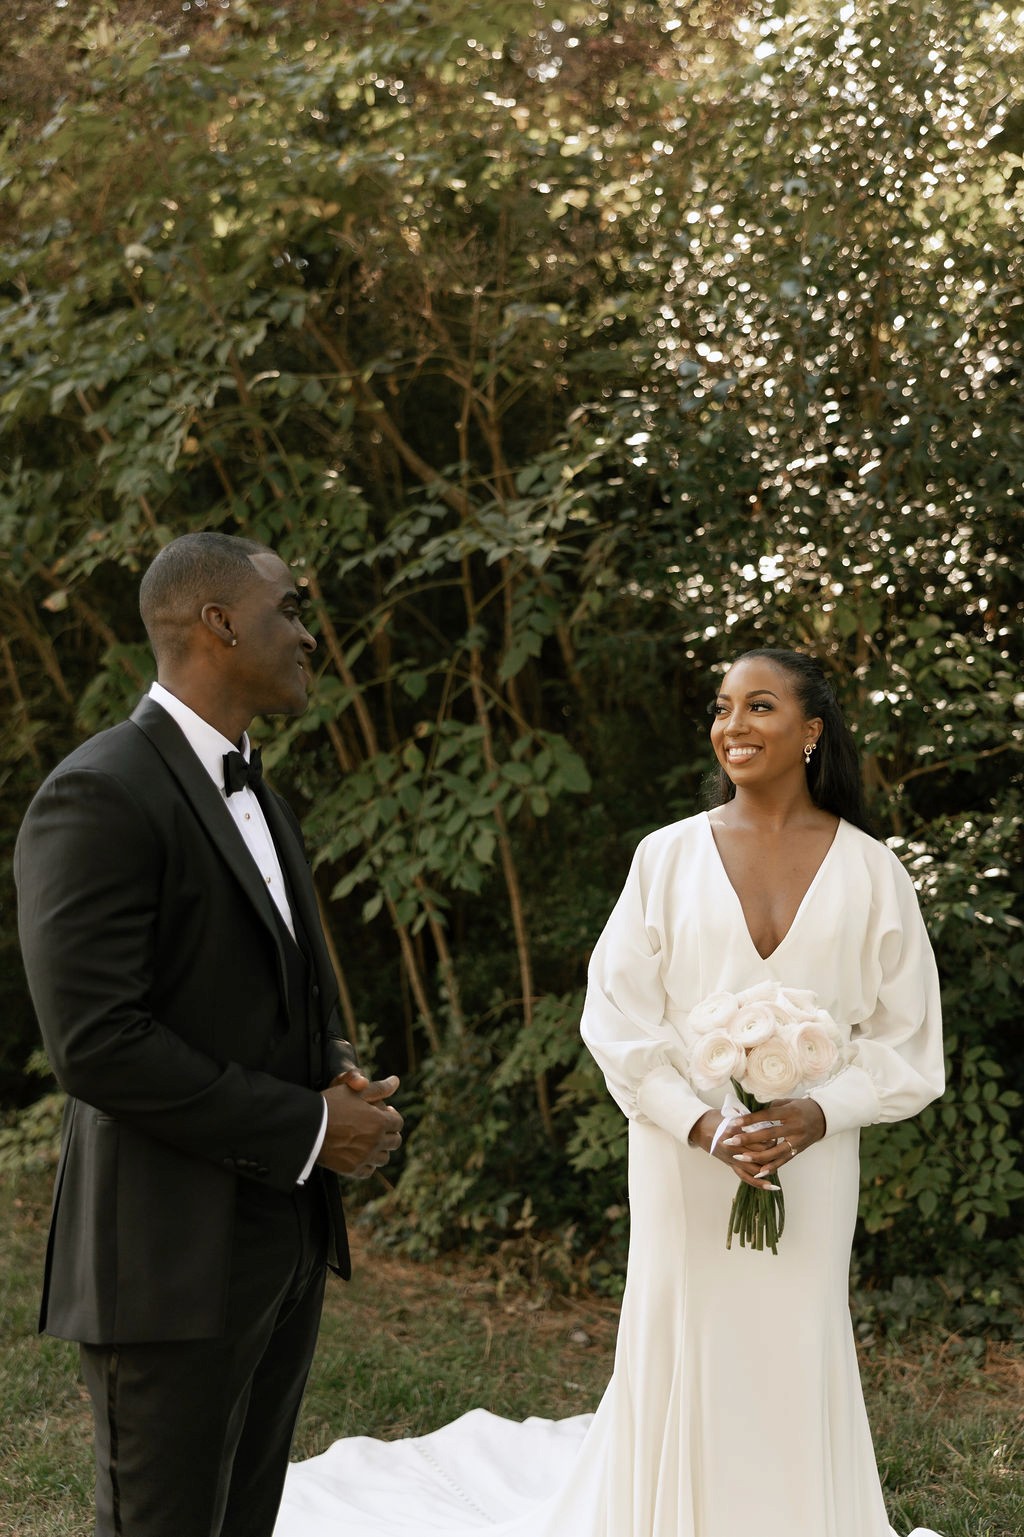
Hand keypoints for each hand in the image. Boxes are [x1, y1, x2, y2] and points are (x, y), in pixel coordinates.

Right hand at [318, 1072, 402, 1178]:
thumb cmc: (332, 1104)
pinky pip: (368, 1171)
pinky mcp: (352, 1169)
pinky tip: (359, 1154)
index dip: (391, 1117)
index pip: (398, 1123)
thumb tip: (396, 1081)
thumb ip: (378, 1088)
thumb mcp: (355, 1091)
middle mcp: (376, 1142)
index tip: (382, 1113)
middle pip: (395, 1142)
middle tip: (376, 1127)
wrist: (308, 1126)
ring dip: (380, 1150)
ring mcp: (365, 1157)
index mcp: (380, 1122)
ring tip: (369, 1141)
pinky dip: (367, 1164)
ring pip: (383, 1158)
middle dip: (388, 1133)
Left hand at [689, 1097, 825, 1187]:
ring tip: (740, 1158)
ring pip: (775, 1152)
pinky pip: (784, 1161)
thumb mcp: (787, 1102)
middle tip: (730, 1141)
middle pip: (769, 1134)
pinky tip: (759, 1172)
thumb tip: (748, 1110)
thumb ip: (770, 1107)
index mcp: (790, 1112)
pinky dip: (771, 1167)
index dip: (750, 1120)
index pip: (766, 1116)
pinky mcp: (798, 1151)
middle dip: (748, 1139)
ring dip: (756, 1157)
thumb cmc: (801, 1107)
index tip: (734, 1123)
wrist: (823, 1118)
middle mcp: (794, 1127)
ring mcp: (797, 1141)